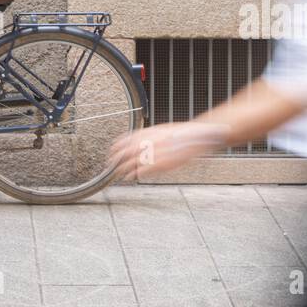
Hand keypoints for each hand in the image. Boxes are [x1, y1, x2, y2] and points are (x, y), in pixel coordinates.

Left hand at [109, 121, 225, 180]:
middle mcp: (149, 141)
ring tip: (118, 173)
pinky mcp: (161, 163)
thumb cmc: (181, 133)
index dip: (117, 146)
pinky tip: (130, 177)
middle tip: (110, 164)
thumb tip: (138, 140)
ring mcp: (155, 153)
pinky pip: (143, 171)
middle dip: (116, 158)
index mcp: (148, 132)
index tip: (112, 150)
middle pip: (126, 152)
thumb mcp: (162, 129)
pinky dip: (135, 174)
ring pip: (132, 162)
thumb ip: (149, 135)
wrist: (196, 136)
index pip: (126, 139)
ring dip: (123, 168)